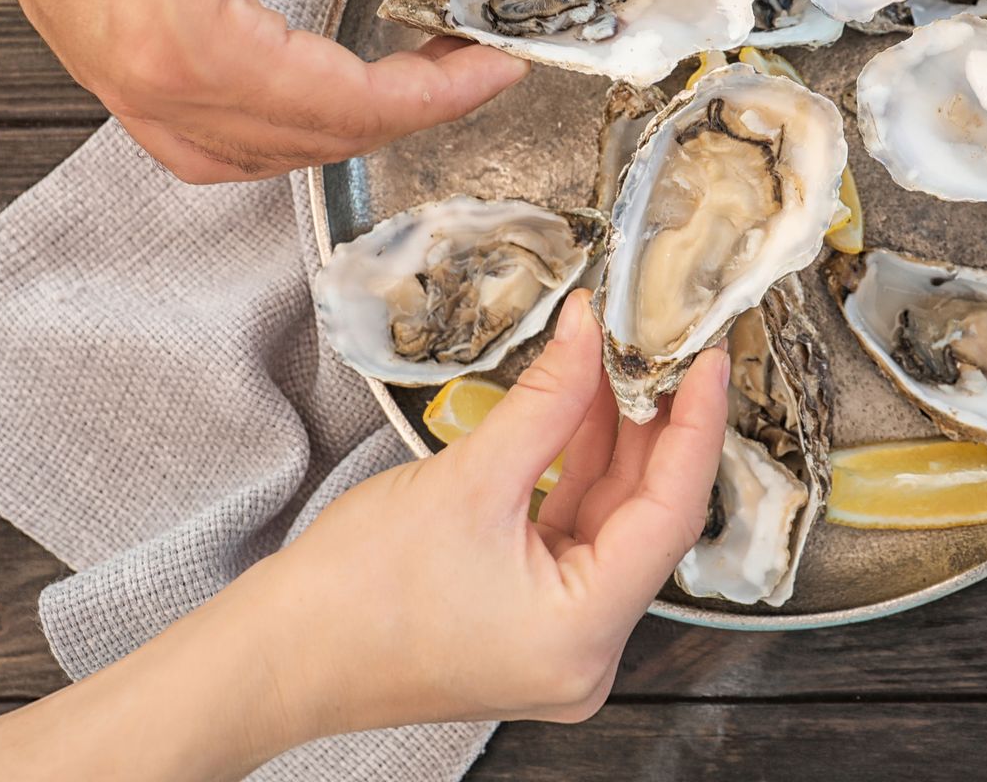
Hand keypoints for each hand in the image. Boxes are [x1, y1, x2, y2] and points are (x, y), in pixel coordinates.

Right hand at [0, 0, 526, 182]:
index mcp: (194, 44)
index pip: (351, 103)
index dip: (441, 91)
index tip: (497, 66)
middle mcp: (151, 85)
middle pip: (308, 144)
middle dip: (403, 112)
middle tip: (465, 63)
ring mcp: (116, 83)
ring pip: (250, 158)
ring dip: (334, 134)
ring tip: (401, 85)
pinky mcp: (101, 63)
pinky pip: (195, 141)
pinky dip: (263, 134)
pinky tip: (303, 97)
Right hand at [256, 291, 728, 734]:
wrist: (277, 654)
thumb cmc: (352, 596)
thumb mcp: (469, 479)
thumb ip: (547, 400)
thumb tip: (591, 333)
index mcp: (584, 635)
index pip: (672, 512)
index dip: (697, 426)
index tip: (710, 361)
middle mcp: (587, 653)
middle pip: (647, 519)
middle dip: (653, 427)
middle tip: (661, 347)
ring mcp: (560, 642)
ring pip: (610, 522)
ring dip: (612, 442)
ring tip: (612, 363)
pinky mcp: (532, 622)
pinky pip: (574, 536)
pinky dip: (576, 473)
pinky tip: (577, 410)